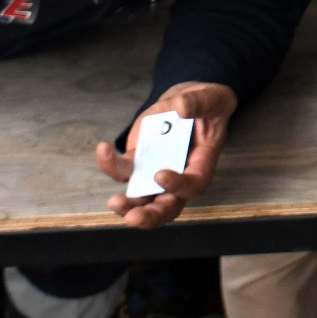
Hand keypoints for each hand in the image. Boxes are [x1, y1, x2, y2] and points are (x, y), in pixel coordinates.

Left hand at [92, 81, 234, 226]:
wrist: (187, 103)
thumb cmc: (207, 106)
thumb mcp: (211, 99)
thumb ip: (200, 103)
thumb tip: (182, 107)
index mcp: (201, 164)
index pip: (192, 186)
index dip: (177, 187)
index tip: (160, 175)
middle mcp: (178, 175)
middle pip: (167, 207)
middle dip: (150, 216)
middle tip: (133, 218)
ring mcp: (155, 171)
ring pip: (142, 199)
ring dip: (127, 206)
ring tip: (114, 202)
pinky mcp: (138, 161)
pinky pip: (123, 170)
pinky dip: (110, 165)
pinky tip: (104, 149)